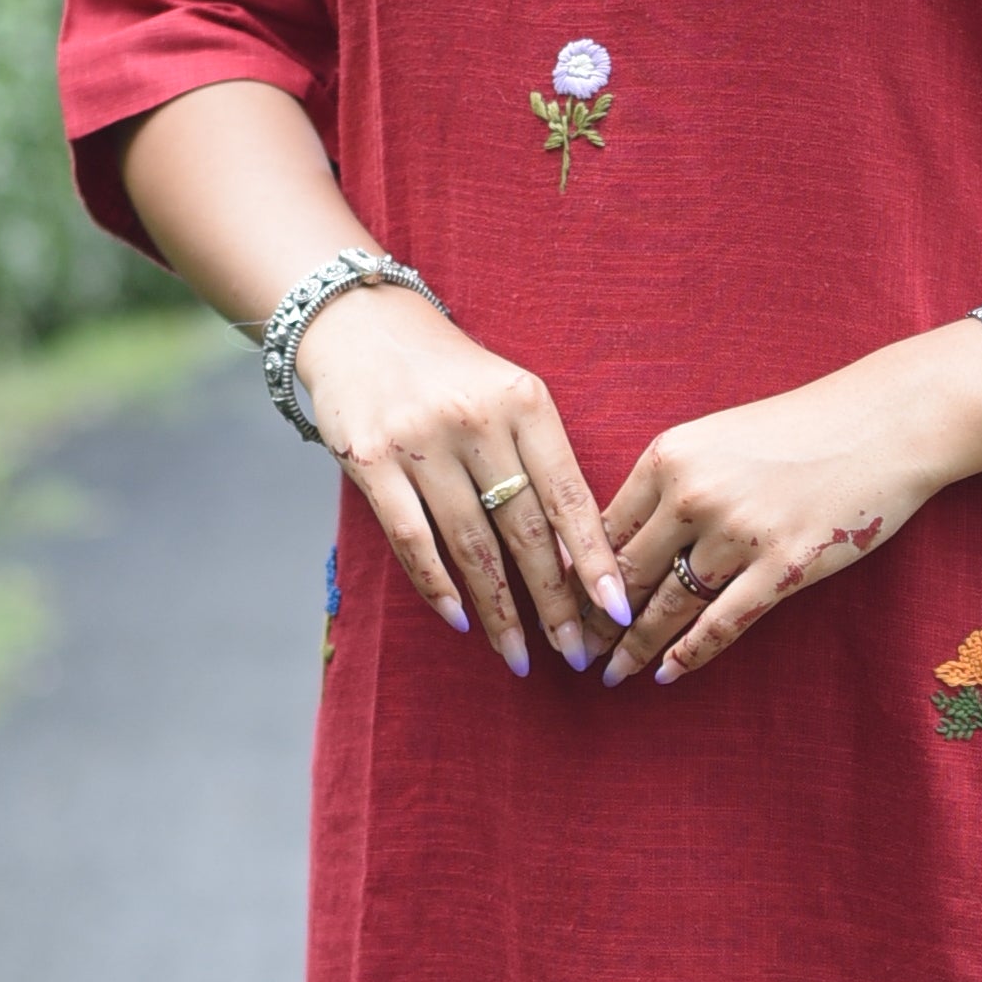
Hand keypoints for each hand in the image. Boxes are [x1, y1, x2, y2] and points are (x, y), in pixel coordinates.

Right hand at [292, 283, 634, 679]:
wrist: (364, 326)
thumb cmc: (454, 377)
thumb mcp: (511, 400)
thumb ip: (542, 467)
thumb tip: (576, 560)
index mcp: (525, 403)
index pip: (570, 495)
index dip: (596, 560)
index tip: (618, 612)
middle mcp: (476, 420)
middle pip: (525, 530)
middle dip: (554, 601)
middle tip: (576, 652)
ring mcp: (420, 441)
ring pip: (471, 545)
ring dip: (500, 610)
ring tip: (519, 655)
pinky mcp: (370, 460)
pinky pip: (412, 540)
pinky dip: (438, 587)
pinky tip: (461, 620)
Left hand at [597, 330, 981, 689]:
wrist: (884, 422)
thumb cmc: (802, 429)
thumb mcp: (719, 439)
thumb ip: (672, 482)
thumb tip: (626, 537)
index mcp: (669, 457)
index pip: (603, 528)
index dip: (576, 575)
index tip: (559, 606)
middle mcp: (694, 494)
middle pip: (627, 573)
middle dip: (597, 620)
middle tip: (576, 653)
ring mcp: (739, 533)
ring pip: (669, 604)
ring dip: (636, 646)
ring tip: (614, 674)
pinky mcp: (784, 565)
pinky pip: (723, 622)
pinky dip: (689, 654)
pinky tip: (667, 673)